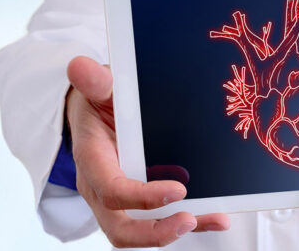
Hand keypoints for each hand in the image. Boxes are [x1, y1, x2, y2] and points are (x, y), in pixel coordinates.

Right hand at [66, 56, 229, 247]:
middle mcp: (103, 188)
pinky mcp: (140, 201)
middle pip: (121, 227)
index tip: (177, 190)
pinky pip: (160, 220)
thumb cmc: (99, 100)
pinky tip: (217, 217)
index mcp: (93, 161)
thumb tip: (81, 66)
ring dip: (179, 229)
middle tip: (189, 220)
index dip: (141, 197)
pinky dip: (191, 221)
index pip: (111, 190)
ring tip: (215, 219)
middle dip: (155, 232)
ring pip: (144, 229)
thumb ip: (95, 82)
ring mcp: (122, 199)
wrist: (97, 110)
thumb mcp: (98, 87)